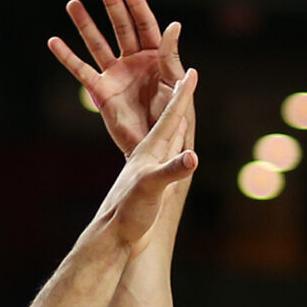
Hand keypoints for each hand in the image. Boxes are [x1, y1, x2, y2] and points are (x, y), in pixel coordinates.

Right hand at [50, 0, 183, 151]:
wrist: (156, 145)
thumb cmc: (173, 117)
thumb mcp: (176, 84)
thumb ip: (172, 55)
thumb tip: (173, 25)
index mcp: (156, 56)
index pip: (144, 23)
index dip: (135, 3)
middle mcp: (134, 61)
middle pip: (120, 26)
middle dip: (111, 4)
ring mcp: (116, 74)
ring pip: (97, 43)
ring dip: (85, 24)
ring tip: (72, 4)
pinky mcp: (101, 91)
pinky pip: (81, 70)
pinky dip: (67, 56)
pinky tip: (54, 42)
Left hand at [92, 70, 199, 254]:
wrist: (112, 236)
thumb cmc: (127, 212)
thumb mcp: (150, 189)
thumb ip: (171, 171)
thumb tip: (193, 157)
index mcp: (150, 150)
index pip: (170, 116)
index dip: (182, 94)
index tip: (191, 70)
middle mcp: (150, 154)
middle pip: (169, 119)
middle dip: (180, 97)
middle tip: (188, 76)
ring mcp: (150, 167)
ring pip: (168, 136)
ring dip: (177, 119)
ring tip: (183, 106)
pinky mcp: (151, 182)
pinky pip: (168, 157)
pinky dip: (177, 147)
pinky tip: (179, 149)